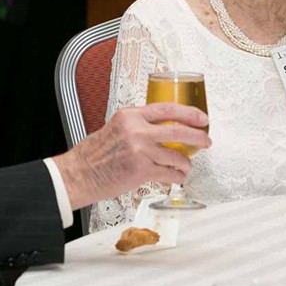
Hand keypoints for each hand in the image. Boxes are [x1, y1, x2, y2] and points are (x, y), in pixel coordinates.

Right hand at [53, 103, 210, 210]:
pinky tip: (177, 176)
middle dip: (198, 136)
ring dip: (186, 163)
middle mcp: (137, 130)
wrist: (79, 174)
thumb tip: (160, 129)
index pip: (167, 109)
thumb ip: (137, 125)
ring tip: (187, 166)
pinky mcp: (141, 170)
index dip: (188, 113)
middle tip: (206, 140)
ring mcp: (140, 151)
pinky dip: (176, 176)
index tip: (201, 117)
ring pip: (176, 156)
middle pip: (178, 131)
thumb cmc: (94, 154)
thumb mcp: (115, 127)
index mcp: (130, 115)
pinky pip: (168, 173)